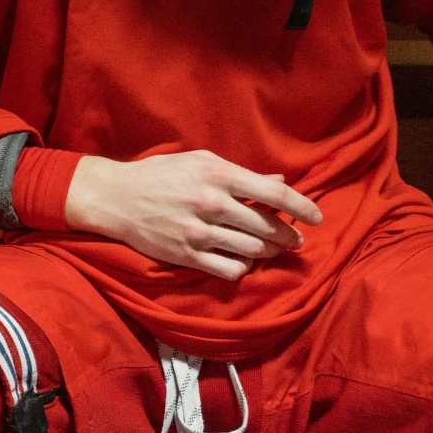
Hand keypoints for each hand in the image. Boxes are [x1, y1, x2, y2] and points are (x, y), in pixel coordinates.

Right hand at [63, 150, 322, 280]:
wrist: (115, 197)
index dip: (302, 206)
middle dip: (289, 236)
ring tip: (272, 250)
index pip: (273, 193)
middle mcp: (211, 203)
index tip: (317, 218)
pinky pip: (229, 270)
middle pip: (267, 227)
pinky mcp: (186, 255)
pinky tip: (242, 261)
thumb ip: (240, 174)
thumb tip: (277, 182)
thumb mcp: (199, 162)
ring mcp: (198, 232)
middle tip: (296, 240)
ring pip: (252, 251)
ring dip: (269, 253)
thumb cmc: (160, 175)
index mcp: (217, 174)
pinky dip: (243, 268)